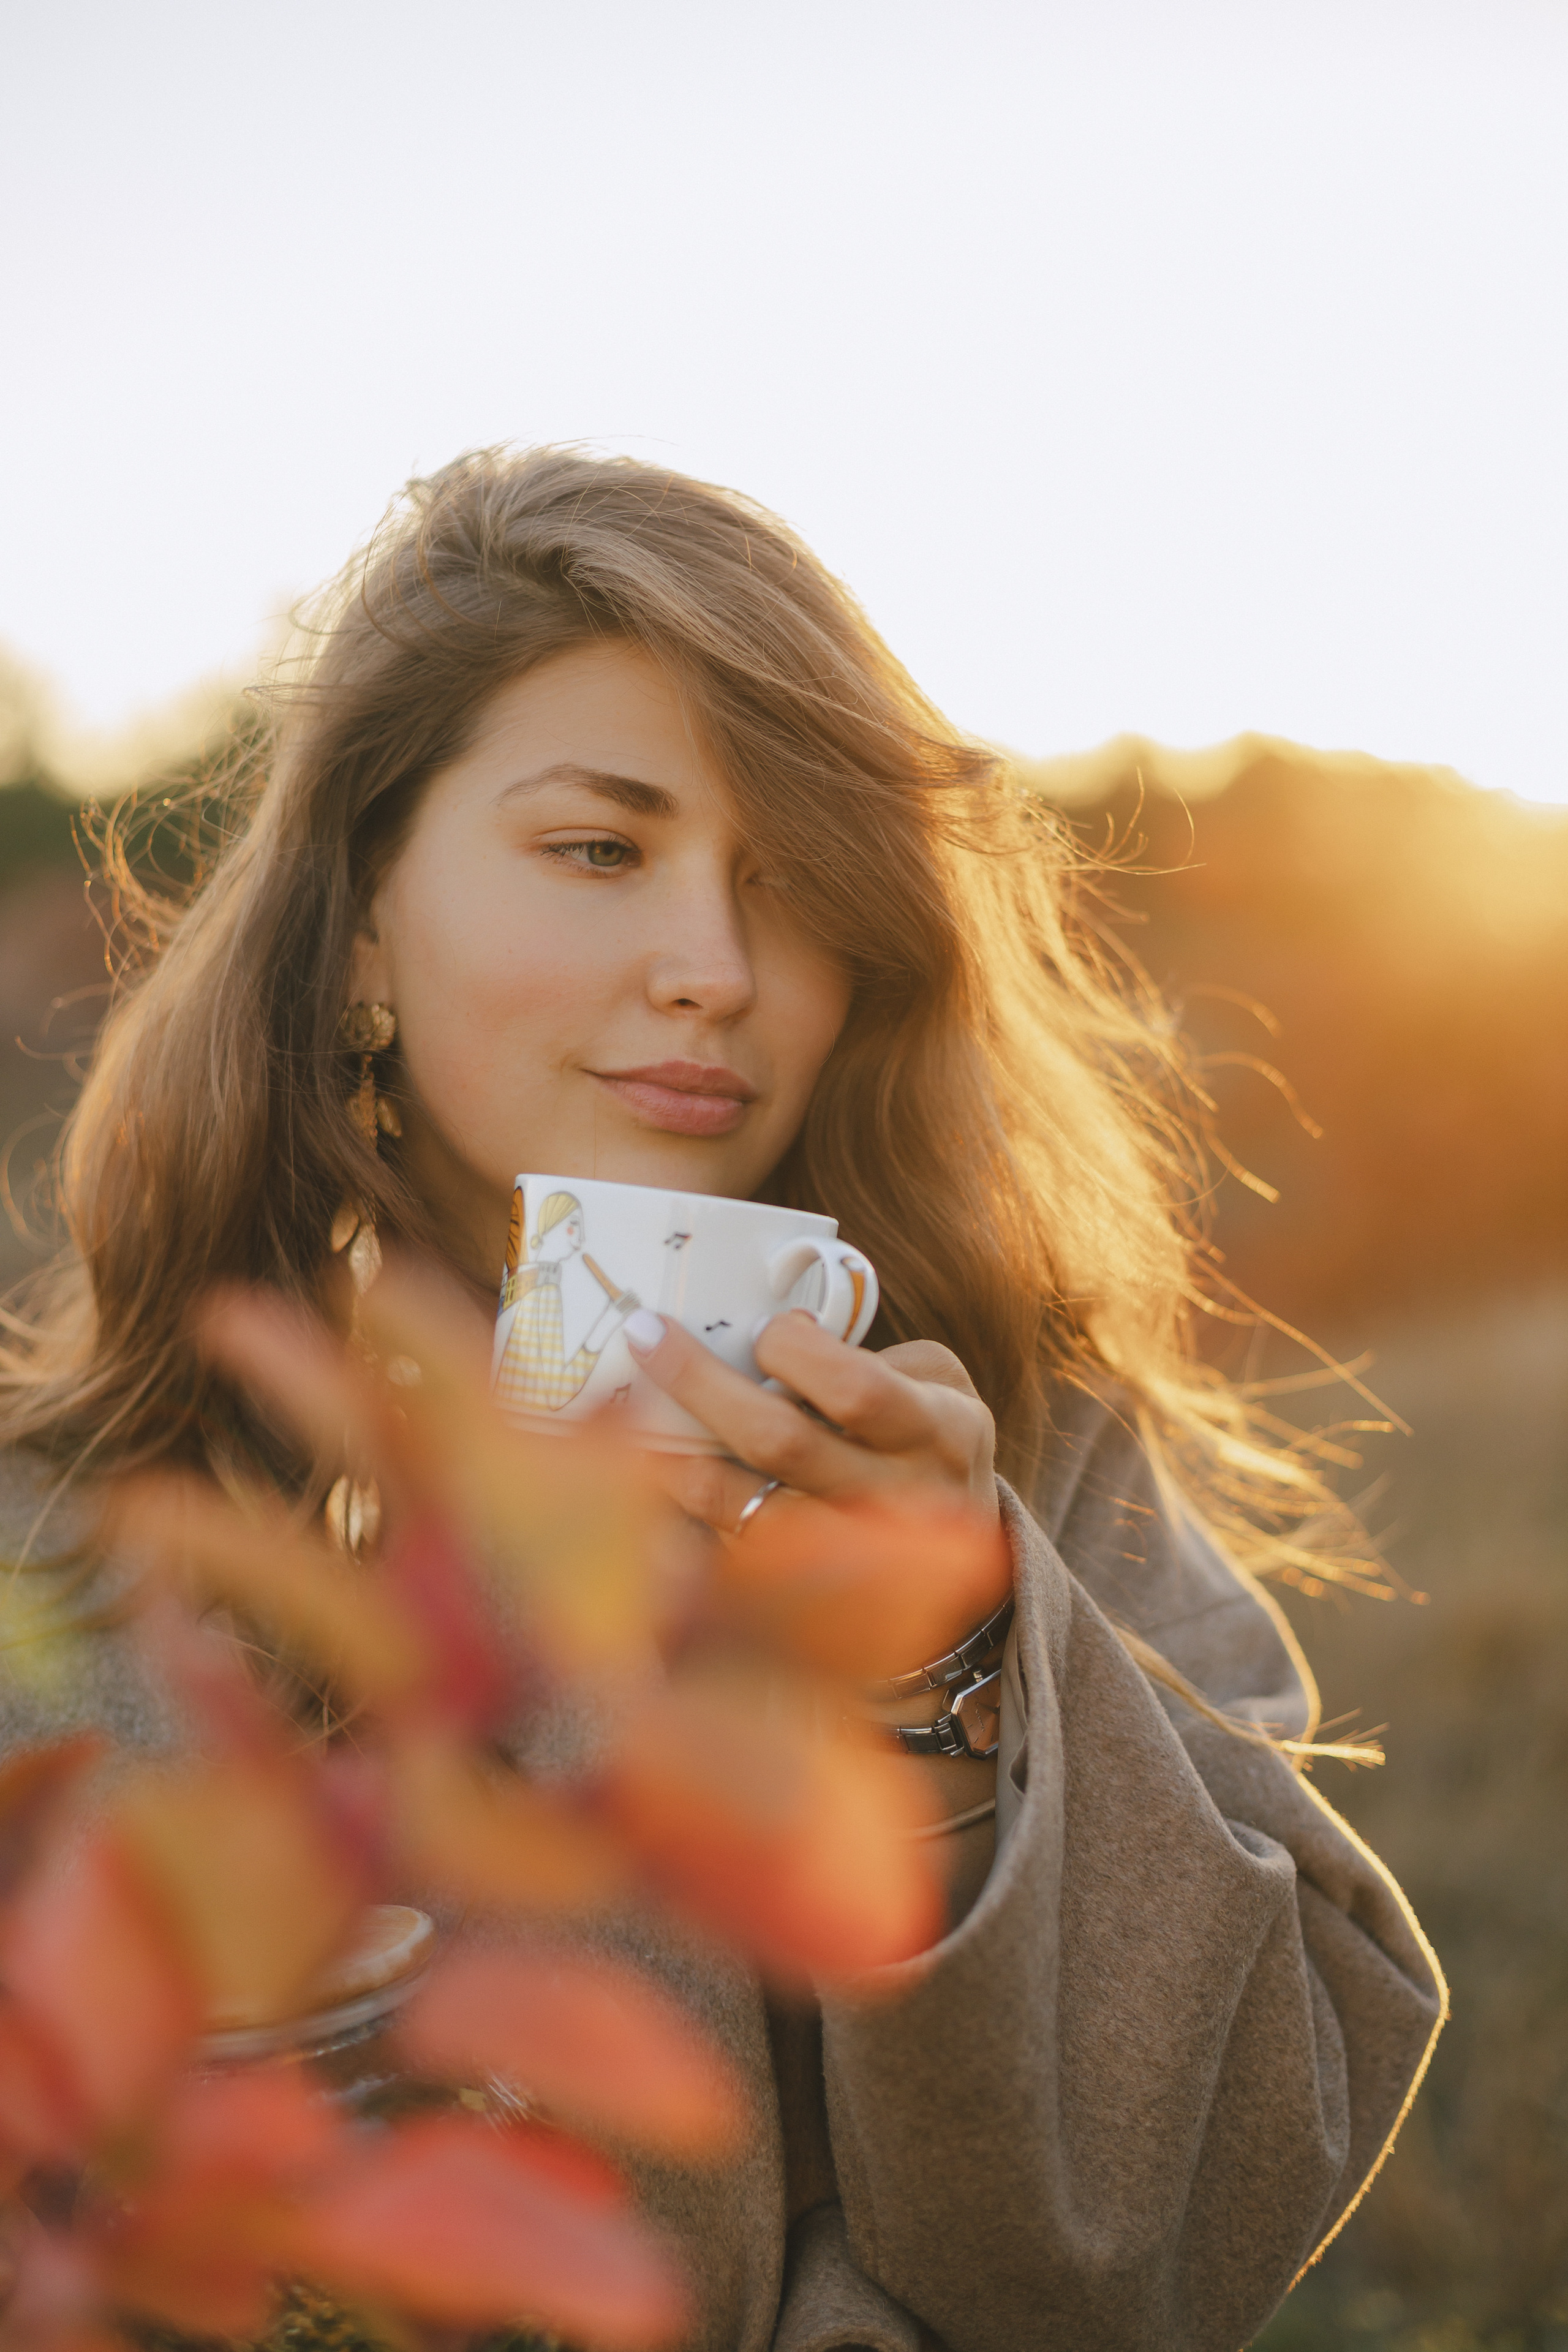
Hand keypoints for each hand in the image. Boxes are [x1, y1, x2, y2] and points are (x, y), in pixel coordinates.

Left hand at [623, 1308, 1000, 1539]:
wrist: (961, 1549)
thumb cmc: (930, 1438)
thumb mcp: (937, 1382)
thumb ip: (867, 1355)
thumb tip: (764, 1337)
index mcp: (935, 1432)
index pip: (855, 1390)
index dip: (796, 1350)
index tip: (766, 1329)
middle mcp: (894, 1498)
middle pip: (780, 1443)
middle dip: (702, 1383)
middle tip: (647, 1338)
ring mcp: (845, 1552)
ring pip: (740, 1504)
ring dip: (674, 1453)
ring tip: (627, 1406)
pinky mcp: (803, 1589)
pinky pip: (724, 1547)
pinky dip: (680, 1509)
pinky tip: (648, 1470)